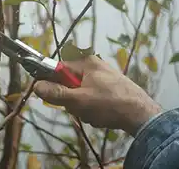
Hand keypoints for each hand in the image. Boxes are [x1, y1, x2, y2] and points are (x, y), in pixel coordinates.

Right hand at [33, 55, 161, 135]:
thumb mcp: (78, 100)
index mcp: (86, 63)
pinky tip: (101, 115)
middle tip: (79, 108)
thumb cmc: (108, 104)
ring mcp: (104, 77)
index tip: (52, 97)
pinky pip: (92, 97)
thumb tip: (36, 86)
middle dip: (71, 99)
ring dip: (82, 106)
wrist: (142, 115)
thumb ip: (56, 93)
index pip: (58, 68)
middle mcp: (94, 66)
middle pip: (70, 82)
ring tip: (93, 114)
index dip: (53, 83)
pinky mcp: (111, 88)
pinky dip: (93, 108)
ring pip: (80, 92)